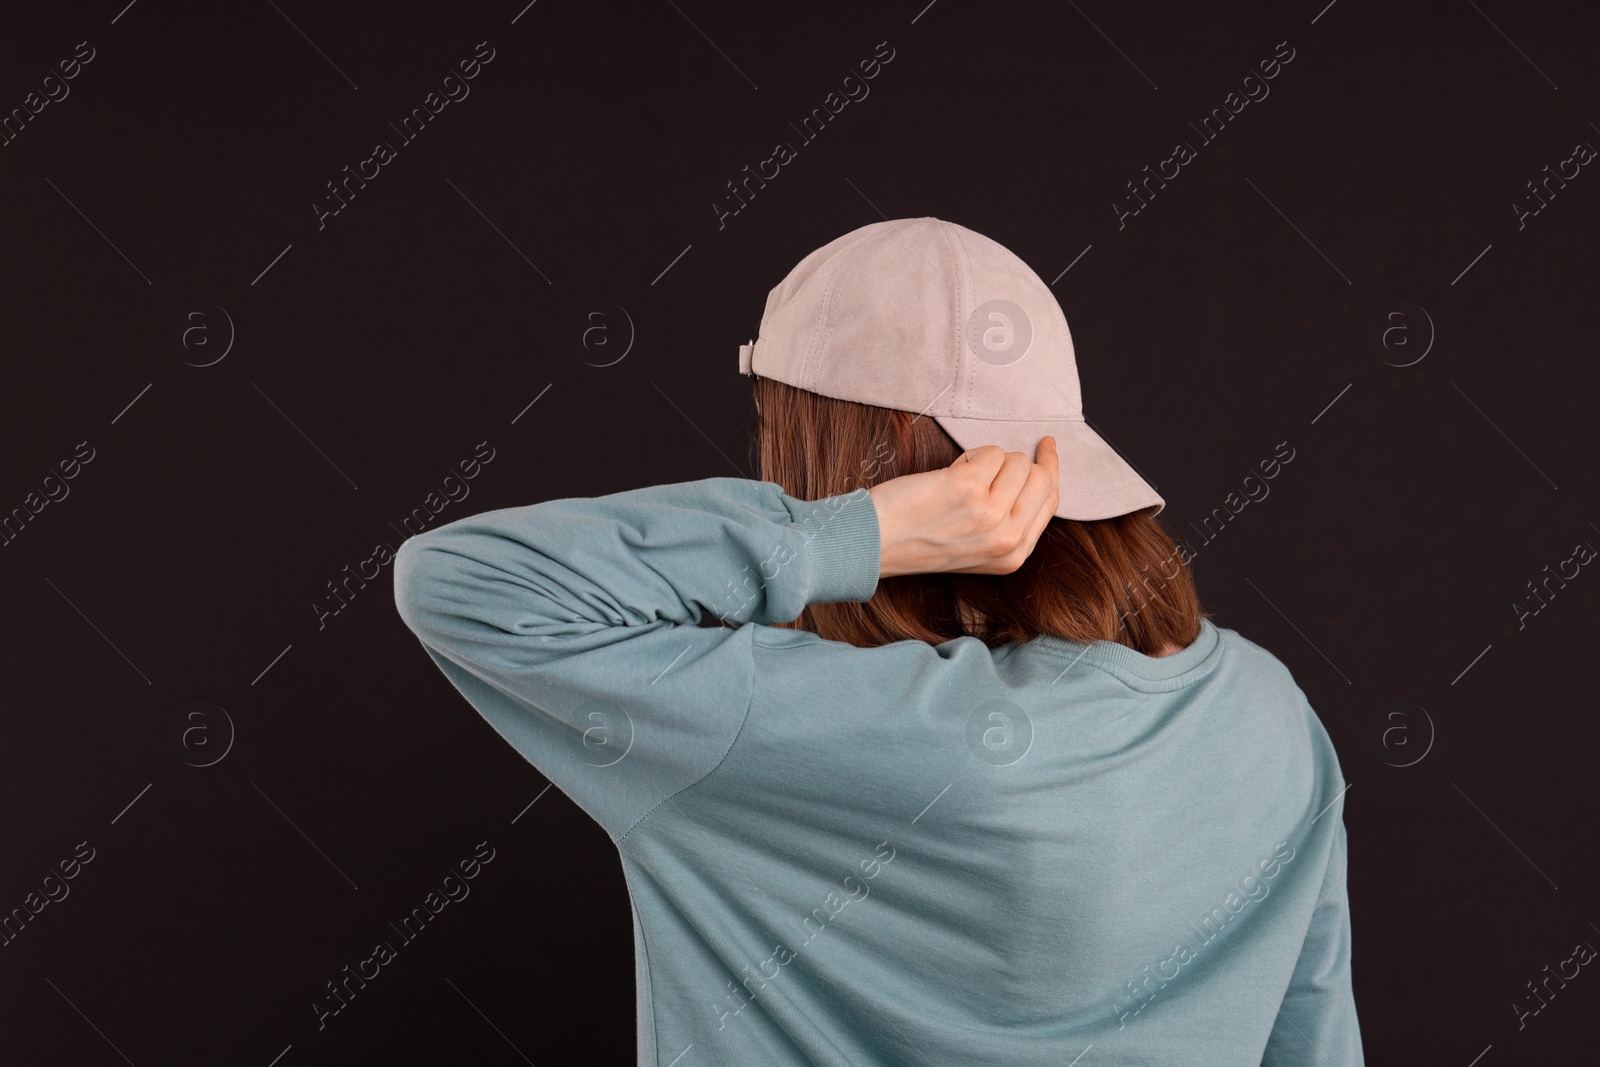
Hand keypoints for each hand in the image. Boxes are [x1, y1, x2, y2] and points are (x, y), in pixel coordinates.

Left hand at [866, 436, 1059, 578]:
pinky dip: (968, 456)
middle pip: (1041, 478)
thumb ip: (1008, 520)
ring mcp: (990, 513)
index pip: (1050, 502)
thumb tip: (1033, 475)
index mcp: (1013, 554)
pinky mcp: (968, 488)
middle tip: (985, 469)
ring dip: (987, 461)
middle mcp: (1007, 538)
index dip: (1050, 470)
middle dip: (1017, 464)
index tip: (1047, 448)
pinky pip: (990, 452)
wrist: (876, 542)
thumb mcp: (976, 545)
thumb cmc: (918, 538)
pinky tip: (947, 475)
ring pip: (1016, 461)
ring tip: (956, 480)